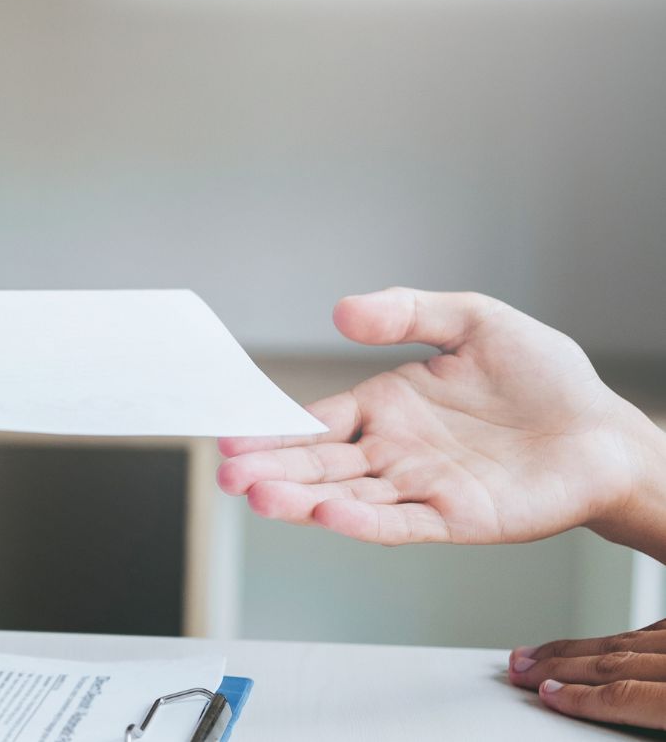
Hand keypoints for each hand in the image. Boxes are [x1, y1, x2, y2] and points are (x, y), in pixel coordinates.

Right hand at [217, 288, 665, 554]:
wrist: (606, 431)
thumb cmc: (546, 379)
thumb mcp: (474, 320)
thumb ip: (408, 313)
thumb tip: (341, 312)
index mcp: (386, 407)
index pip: (315, 423)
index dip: (273, 430)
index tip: (231, 438)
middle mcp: (394, 453)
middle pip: (318, 465)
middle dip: (270, 471)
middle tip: (227, 475)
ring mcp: (421, 489)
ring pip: (347, 497)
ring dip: (302, 500)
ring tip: (259, 497)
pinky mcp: (456, 519)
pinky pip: (401, 522)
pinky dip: (363, 522)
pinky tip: (328, 515)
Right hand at [507, 620, 665, 730]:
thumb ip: (648, 719)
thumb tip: (606, 713)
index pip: (622, 696)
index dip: (578, 697)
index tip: (545, 694)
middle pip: (613, 661)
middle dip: (558, 665)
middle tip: (522, 666)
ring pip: (624, 641)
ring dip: (576, 648)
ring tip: (541, 652)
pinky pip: (650, 629)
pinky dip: (616, 638)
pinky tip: (598, 642)